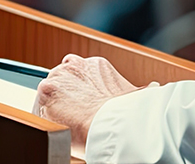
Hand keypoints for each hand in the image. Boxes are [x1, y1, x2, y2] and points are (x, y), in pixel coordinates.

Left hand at [33, 54, 154, 158]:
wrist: (111, 124)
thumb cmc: (124, 112)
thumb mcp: (134, 95)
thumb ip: (136, 90)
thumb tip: (154, 89)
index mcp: (93, 65)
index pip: (77, 71)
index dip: (78, 90)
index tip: (81, 102)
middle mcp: (72, 66)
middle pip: (60, 81)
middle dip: (64, 97)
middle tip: (73, 115)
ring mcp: (57, 79)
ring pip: (48, 94)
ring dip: (54, 108)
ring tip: (67, 124)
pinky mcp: (45, 95)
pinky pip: (41, 109)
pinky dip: (47, 120)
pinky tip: (59, 128)